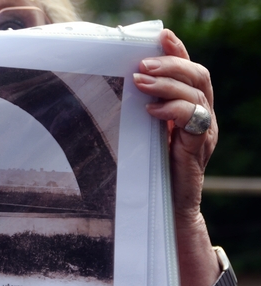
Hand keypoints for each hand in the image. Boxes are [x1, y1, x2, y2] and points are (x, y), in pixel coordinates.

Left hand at [133, 29, 216, 223]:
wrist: (168, 207)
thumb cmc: (153, 169)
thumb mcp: (147, 133)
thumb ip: (144, 110)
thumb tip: (122, 87)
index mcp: (191, 107)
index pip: (190, 70)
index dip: (178, 51)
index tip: (161, 36)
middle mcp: (203, 115)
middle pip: (198, 76)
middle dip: (171, 64)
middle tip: (142, 64)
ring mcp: (204, 131)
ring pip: (197, 93)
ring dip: (167, 83)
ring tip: (140, 81)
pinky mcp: (199, 148)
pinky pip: (195, 120)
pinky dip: (173, 109)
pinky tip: (151, 110)